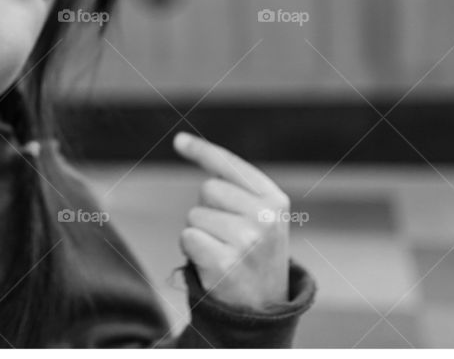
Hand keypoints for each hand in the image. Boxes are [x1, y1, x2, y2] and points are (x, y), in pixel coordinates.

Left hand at [173, 131, 289, 309]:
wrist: (263, 311)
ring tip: (222, 252)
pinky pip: (187, 238)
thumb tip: (187, 142)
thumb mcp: (260, 218)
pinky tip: (213, 266)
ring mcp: (246, 239)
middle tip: (228, 238)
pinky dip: (191, 250)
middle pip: (208, 190)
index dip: (202, 151)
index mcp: (275, 201)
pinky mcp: (224, 260)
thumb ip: (236, 187)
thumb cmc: (254, 258)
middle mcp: (265, 217)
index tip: (179, 141)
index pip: (231, 165)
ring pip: (194, 215)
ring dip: (199, 233)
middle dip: (207, 210)